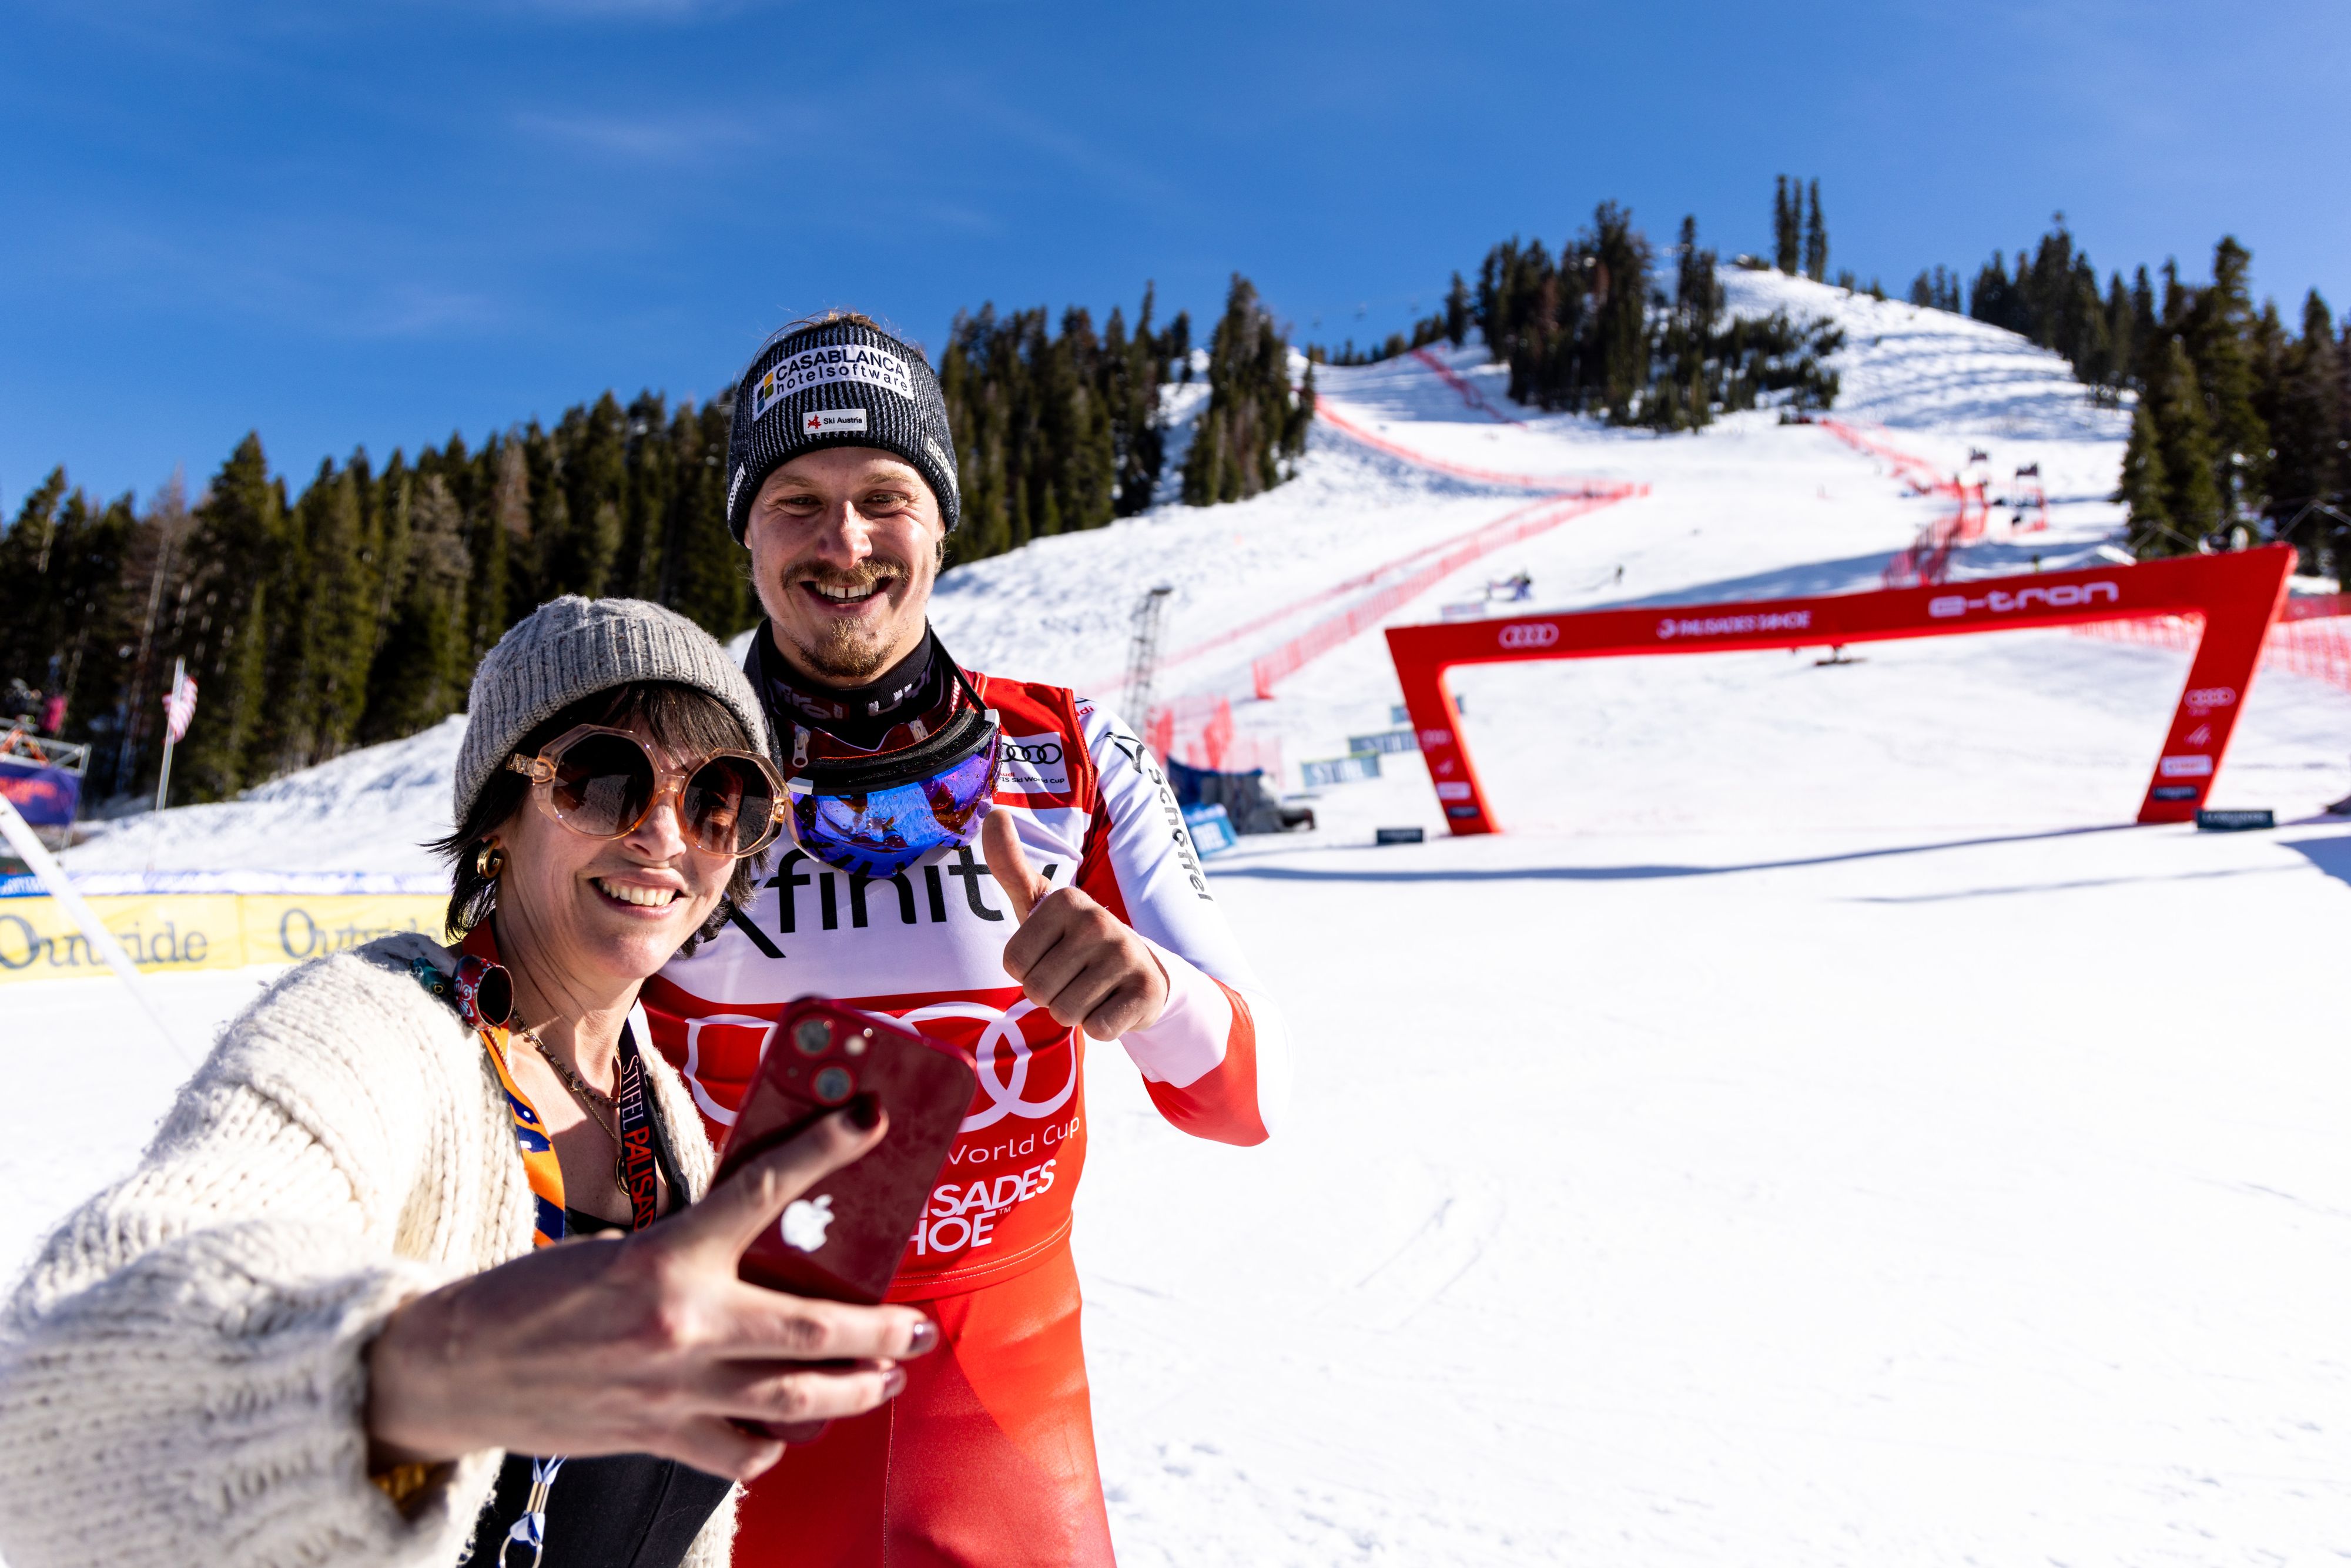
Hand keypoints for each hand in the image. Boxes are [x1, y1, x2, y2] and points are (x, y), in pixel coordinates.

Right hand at [365, 1105, 935, 1481]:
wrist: (452, 1368)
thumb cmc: (533, 1296)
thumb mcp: (618, 1248)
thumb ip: (691, 1250)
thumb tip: (765, 1244)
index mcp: (666, 1256)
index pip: (764, 1191)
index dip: (827, 1151)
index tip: (874, 1120)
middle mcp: (681, 1326)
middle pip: (814, 1329)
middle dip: (883, 1331)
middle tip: (919, 1326)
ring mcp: (673, 1390)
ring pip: (794, 1401)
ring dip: (852, 1391)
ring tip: (883, 1379)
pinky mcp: (656, 1435)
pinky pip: (740, 1452)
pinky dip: (774, 1442)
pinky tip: (790, 1431)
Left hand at [983, 809, 1167, 1040]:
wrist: (1140, 971)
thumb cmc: (1074, 940)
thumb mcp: (1040, 904)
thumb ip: (1010, 865)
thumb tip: (993, 812)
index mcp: (1066, 900)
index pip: (1013, 964)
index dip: (1027, 972)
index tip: (1051, 957)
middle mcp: (1098, 921)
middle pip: (1037, 991)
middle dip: (1049, 996)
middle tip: (1073, 978)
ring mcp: (1125, 955)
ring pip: (1065, 1013)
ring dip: (1074, 1011)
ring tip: (1092, 990)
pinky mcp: (1146, 991)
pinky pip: (1096, 1029)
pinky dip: (1100, 1026)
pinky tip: (1113, 1004)